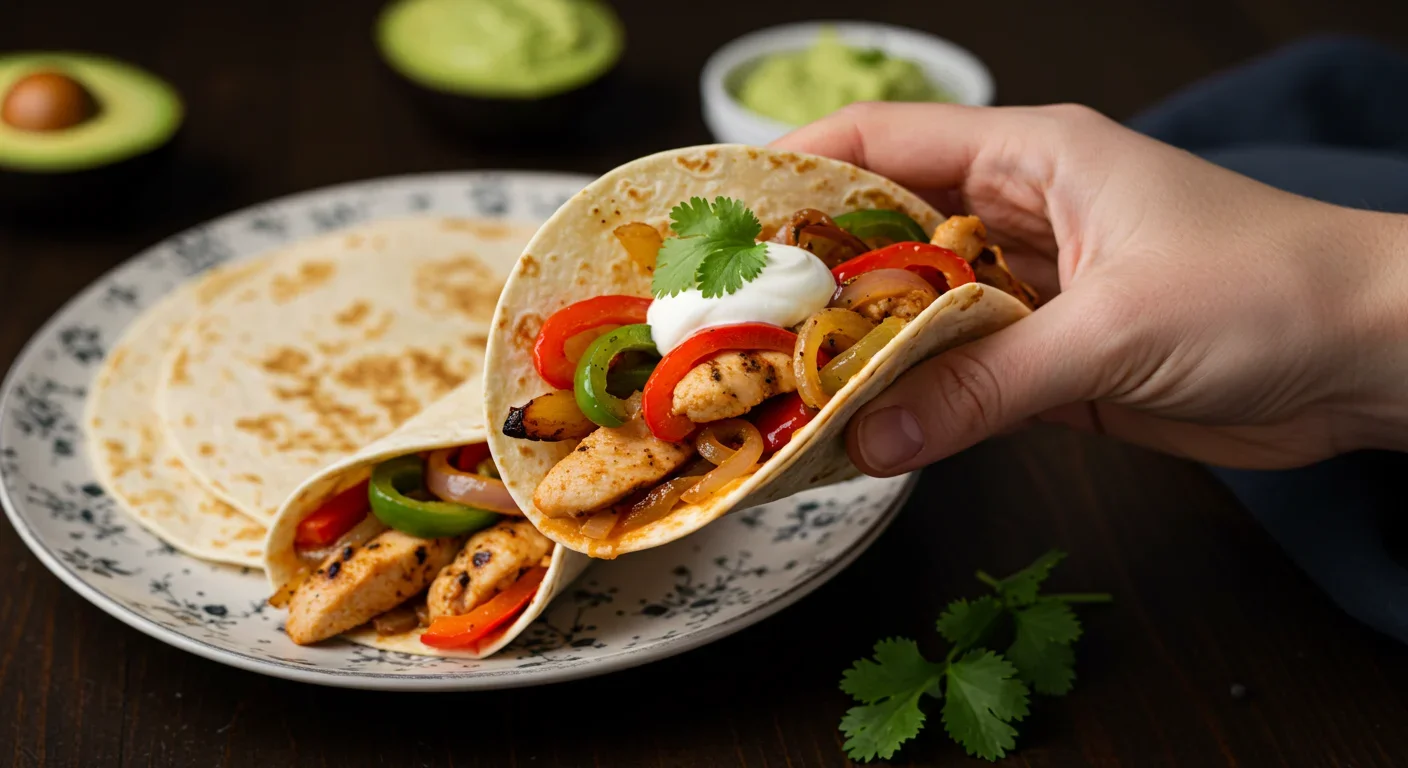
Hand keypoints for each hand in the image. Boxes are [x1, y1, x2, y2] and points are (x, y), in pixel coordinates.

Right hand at [772, 103, 1407, 472]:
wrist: (1374, 360)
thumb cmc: (1269, 293)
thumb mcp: (1112, 331)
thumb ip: (984, 386)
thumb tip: (869, 439)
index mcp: (1033, 158)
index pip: (884, 143)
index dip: (796, 171)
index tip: (720, 218)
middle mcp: (1021, 216)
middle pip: (886, 235)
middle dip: (811, 277)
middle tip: (730, 325)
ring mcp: (1034, 293)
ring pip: (918, 315)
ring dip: (859, 352)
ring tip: (776, 388)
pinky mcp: (1054, 364)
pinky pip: (962, 378)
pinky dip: (914, 404)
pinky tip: (861, 430)